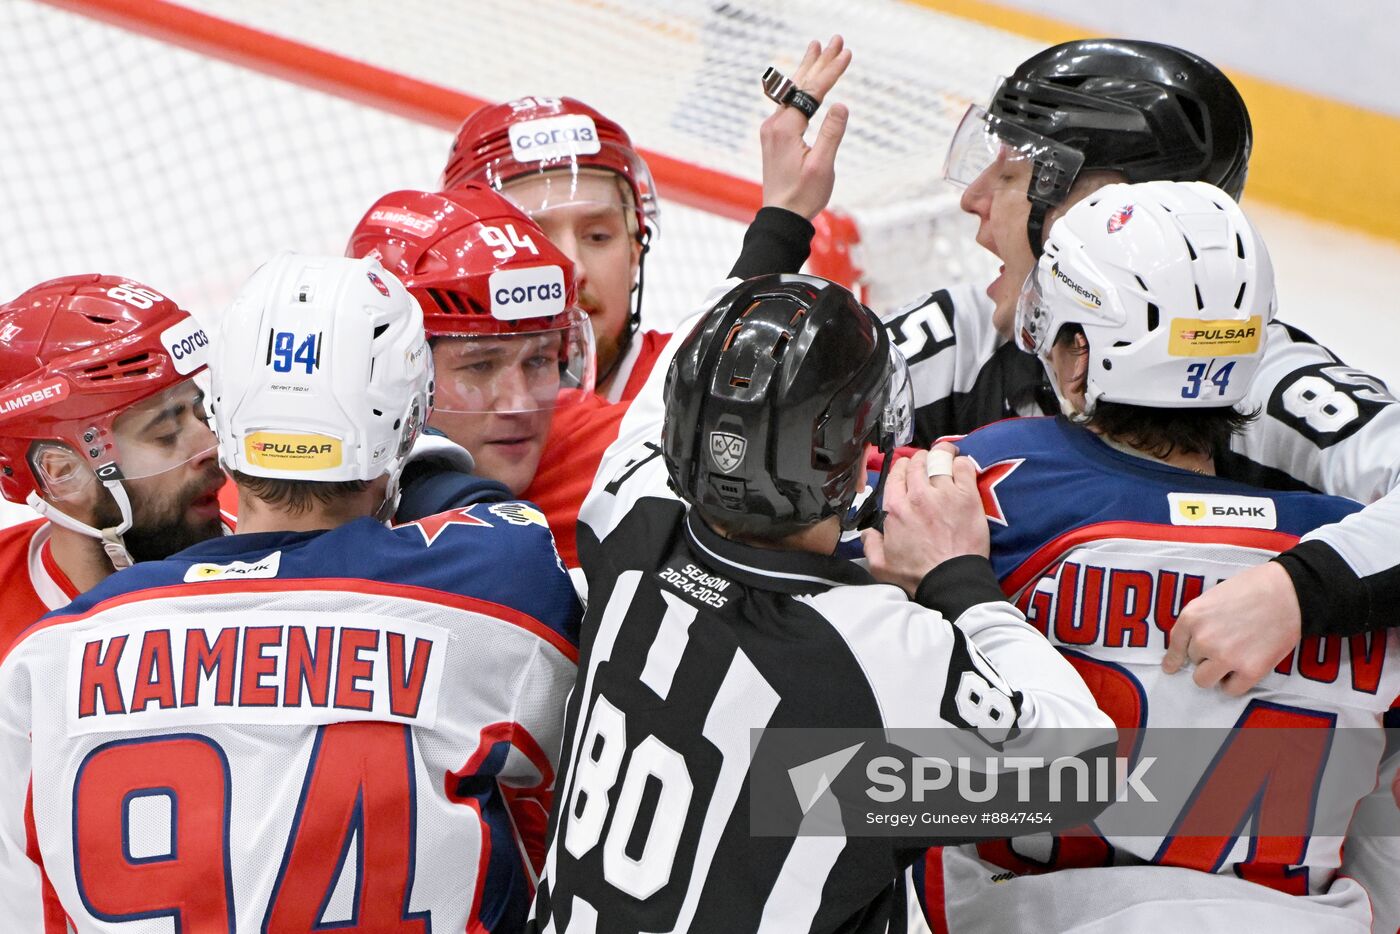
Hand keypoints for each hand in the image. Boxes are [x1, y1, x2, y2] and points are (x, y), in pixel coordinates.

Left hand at [760, 35, 850, 219]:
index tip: (847, 54)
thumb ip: (831, 134)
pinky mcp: (774, 137)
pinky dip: (799, 88)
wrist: (782, 217)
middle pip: (799, 85)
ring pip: (792, 92)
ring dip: (807, 70)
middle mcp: (774, 125)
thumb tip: (840, 105)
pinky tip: (803, 80)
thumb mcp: (822, 167)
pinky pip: (788, 104)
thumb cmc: (803, 196)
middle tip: (835, 39)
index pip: (812, 92)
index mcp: (785, 129)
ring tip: (817, 47)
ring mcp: (772, 130)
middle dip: (819, 61)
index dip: (831, 72)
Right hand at [863, 444, 989, 596]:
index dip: (902, 468)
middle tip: (927, 465)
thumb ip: (870, 546)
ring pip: (939, 459)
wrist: (951, 581)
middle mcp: (918, 495)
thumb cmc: (917, 576)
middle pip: (917, 461)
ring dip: (940, 456)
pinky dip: (961, 464)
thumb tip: (867, 533)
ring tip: (945, 456)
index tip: (908, 471)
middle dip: (920, 460)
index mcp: (895, 507)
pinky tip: (960, 469)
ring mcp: (944, 493)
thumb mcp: (881, 565)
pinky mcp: (967, 497)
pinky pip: (963, 467)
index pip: (896, 472)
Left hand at [1161, 561, 1302, 695]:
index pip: (1175, 646)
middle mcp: (1204, 640)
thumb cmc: (1252, 588)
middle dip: (1205, 656)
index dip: (1173, 659)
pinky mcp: (1250, 671)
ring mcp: (1226, 657)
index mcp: (1192, 617)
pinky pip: (1230, 690)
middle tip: (1226, 645)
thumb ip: (1199, 619)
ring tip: (1231, 661)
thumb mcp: (1213, 597)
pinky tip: (1244, 670)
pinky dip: (1235, 683)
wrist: (1290, 593)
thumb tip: (1192, 642)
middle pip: (1193, 662)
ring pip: (1204, 680)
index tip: (1171, 668)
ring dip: (1215, 673)